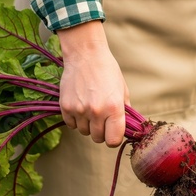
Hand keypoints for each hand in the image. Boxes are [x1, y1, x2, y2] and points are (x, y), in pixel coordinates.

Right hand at [57, 21, 129, 146]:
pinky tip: (80, 106)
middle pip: (98, 138)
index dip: (114, 138)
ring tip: (90, 108)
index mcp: (114, 108)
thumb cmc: (107, 71)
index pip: (113, 141)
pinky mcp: (66, 107)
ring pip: (84, 132)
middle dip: (101, 131)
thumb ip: (125, 112)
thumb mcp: (123, 90)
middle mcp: (96, 111)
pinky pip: (71, 125)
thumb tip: (129, 129)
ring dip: (88, 125)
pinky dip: (76, 120)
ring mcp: (79, 110)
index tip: (113, 132)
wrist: (86, 55)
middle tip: (102, 118)